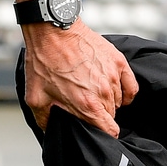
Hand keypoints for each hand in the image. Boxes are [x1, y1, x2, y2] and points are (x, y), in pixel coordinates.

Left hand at [22, 23, 138, 136]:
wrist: (52, 31)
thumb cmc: (43, 62)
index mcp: (87, 105)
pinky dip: (125, 91)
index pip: (109, 131)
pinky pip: (131, 86)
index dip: (103, 135)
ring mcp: (113, 76)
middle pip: (112, 116)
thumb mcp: (35, 98)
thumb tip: (51, 131)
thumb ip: (45, 121)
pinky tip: (114, 89)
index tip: (96, 131)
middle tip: (84, 106)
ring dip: (108, 101)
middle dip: (100, 115)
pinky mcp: (118, 61)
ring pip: (118, 101)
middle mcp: (104, 92)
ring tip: (91, 91)